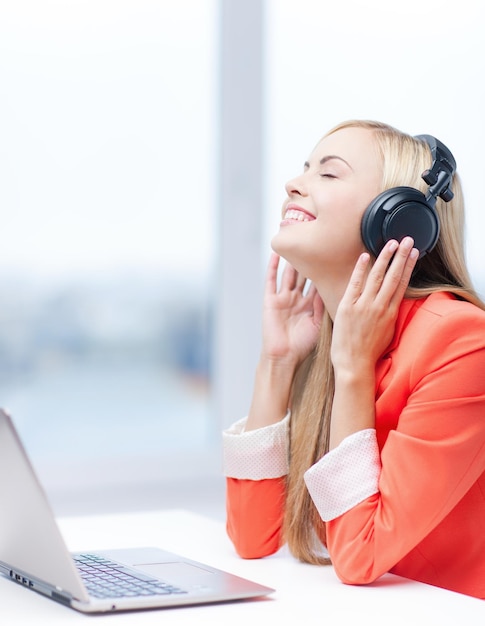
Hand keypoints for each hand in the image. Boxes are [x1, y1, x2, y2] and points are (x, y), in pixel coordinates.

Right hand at [261, 252, 323, 367]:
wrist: (284, 357)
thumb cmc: (302, 346)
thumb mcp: (319, 324)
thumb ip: (324, 306)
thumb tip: (332, 288)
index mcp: (309, 305)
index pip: (318, 283)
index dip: (325, 270)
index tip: (335, 255)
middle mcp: (297, 299)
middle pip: (304, 275)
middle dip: (309, 260)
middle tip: (317, 241)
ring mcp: (283, 298)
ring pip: (288, 274)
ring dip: (292, 260)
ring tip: (297, 241)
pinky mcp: (270, 300)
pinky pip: (271, 280)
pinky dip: (273, 267)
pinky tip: (277, 254)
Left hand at [331, 237, 418, 375]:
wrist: (354, 365)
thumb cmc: (368, 352)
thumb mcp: (386, 333)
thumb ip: (388, 315)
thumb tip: (391, 303)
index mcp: (390, 313)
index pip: (402, 284)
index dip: (408, 267)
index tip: (414, 253)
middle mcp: (379, 307)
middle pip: (393, 276)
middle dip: (401, 256)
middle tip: (407, 240)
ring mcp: (364, 306)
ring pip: (377, 277)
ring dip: (385, 258)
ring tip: (391, 243)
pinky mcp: (348, 307)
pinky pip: (355, 284)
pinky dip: (360, 269)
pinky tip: (365, 256)